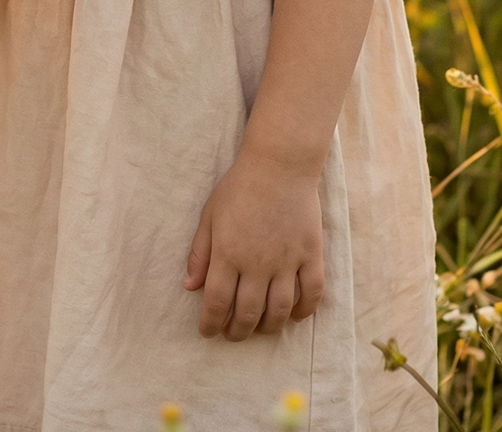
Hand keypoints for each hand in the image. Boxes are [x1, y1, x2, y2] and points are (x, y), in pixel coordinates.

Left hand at [184, 150, 324, 340]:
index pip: (218, 302)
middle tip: (232, 335)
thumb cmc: (238, 188)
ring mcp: (288, 262)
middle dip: (237, 331)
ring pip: (279, 310)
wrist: (279, 166)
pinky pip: (312, 295)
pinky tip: (293, 316)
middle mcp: (258, 263)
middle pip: (248, 312)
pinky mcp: (311, 256)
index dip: (211, 323)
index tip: (207, 332)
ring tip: (259, 329)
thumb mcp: (210, 216)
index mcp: (228, 253)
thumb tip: (189, 287)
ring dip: (268, 327)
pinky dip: (303, 311)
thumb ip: (200, 253)